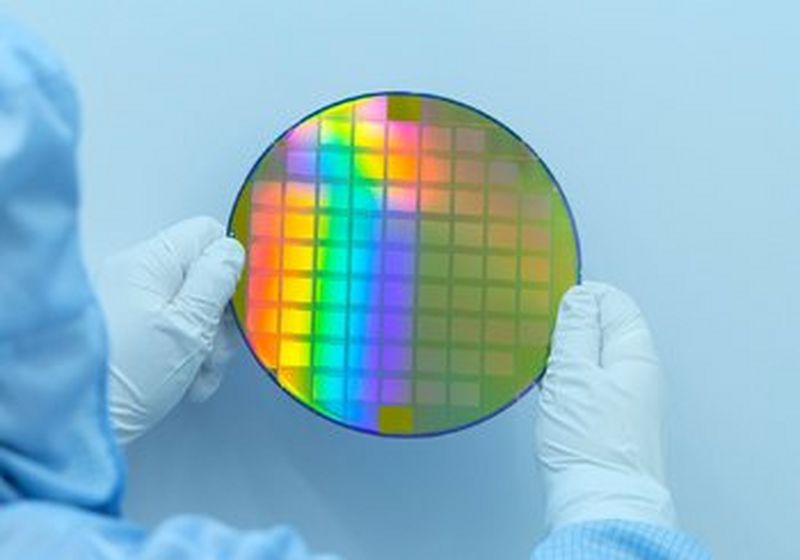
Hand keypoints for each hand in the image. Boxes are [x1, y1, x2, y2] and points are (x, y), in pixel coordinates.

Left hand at [97, 217, 244, 443]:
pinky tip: (186, 382)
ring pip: (191, 309)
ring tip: (199, 374)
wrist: (72, 427)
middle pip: (202, 276)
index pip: (205, 235)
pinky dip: (185, 355)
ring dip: (206, 343)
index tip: (241, 302)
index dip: (231, 266)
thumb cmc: (124, 379)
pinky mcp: (128, 332)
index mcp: (148, 263)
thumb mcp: (187, 327)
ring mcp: (130, 304)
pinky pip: (171, 331)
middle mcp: (136, 276)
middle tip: (216, 349)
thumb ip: (215, 281)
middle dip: (220, 317)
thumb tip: (232, 251)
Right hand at [535, 282, 675, 529]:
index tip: (551, 307)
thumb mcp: (574, 374)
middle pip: (606, 330)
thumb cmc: (590, 442)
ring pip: (596, 359)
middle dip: (572, 328)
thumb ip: (576, 330)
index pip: (614, 302)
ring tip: (544, 368)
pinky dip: (572, 382)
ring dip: (569, 357)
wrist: (601, 504)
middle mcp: (639, 373)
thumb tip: (580, 297)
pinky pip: (592, 386)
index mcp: (636, 353)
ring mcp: (628, 399)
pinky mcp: (614, 422)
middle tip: (542, 340)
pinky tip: (554, 395)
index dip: (581, 297)